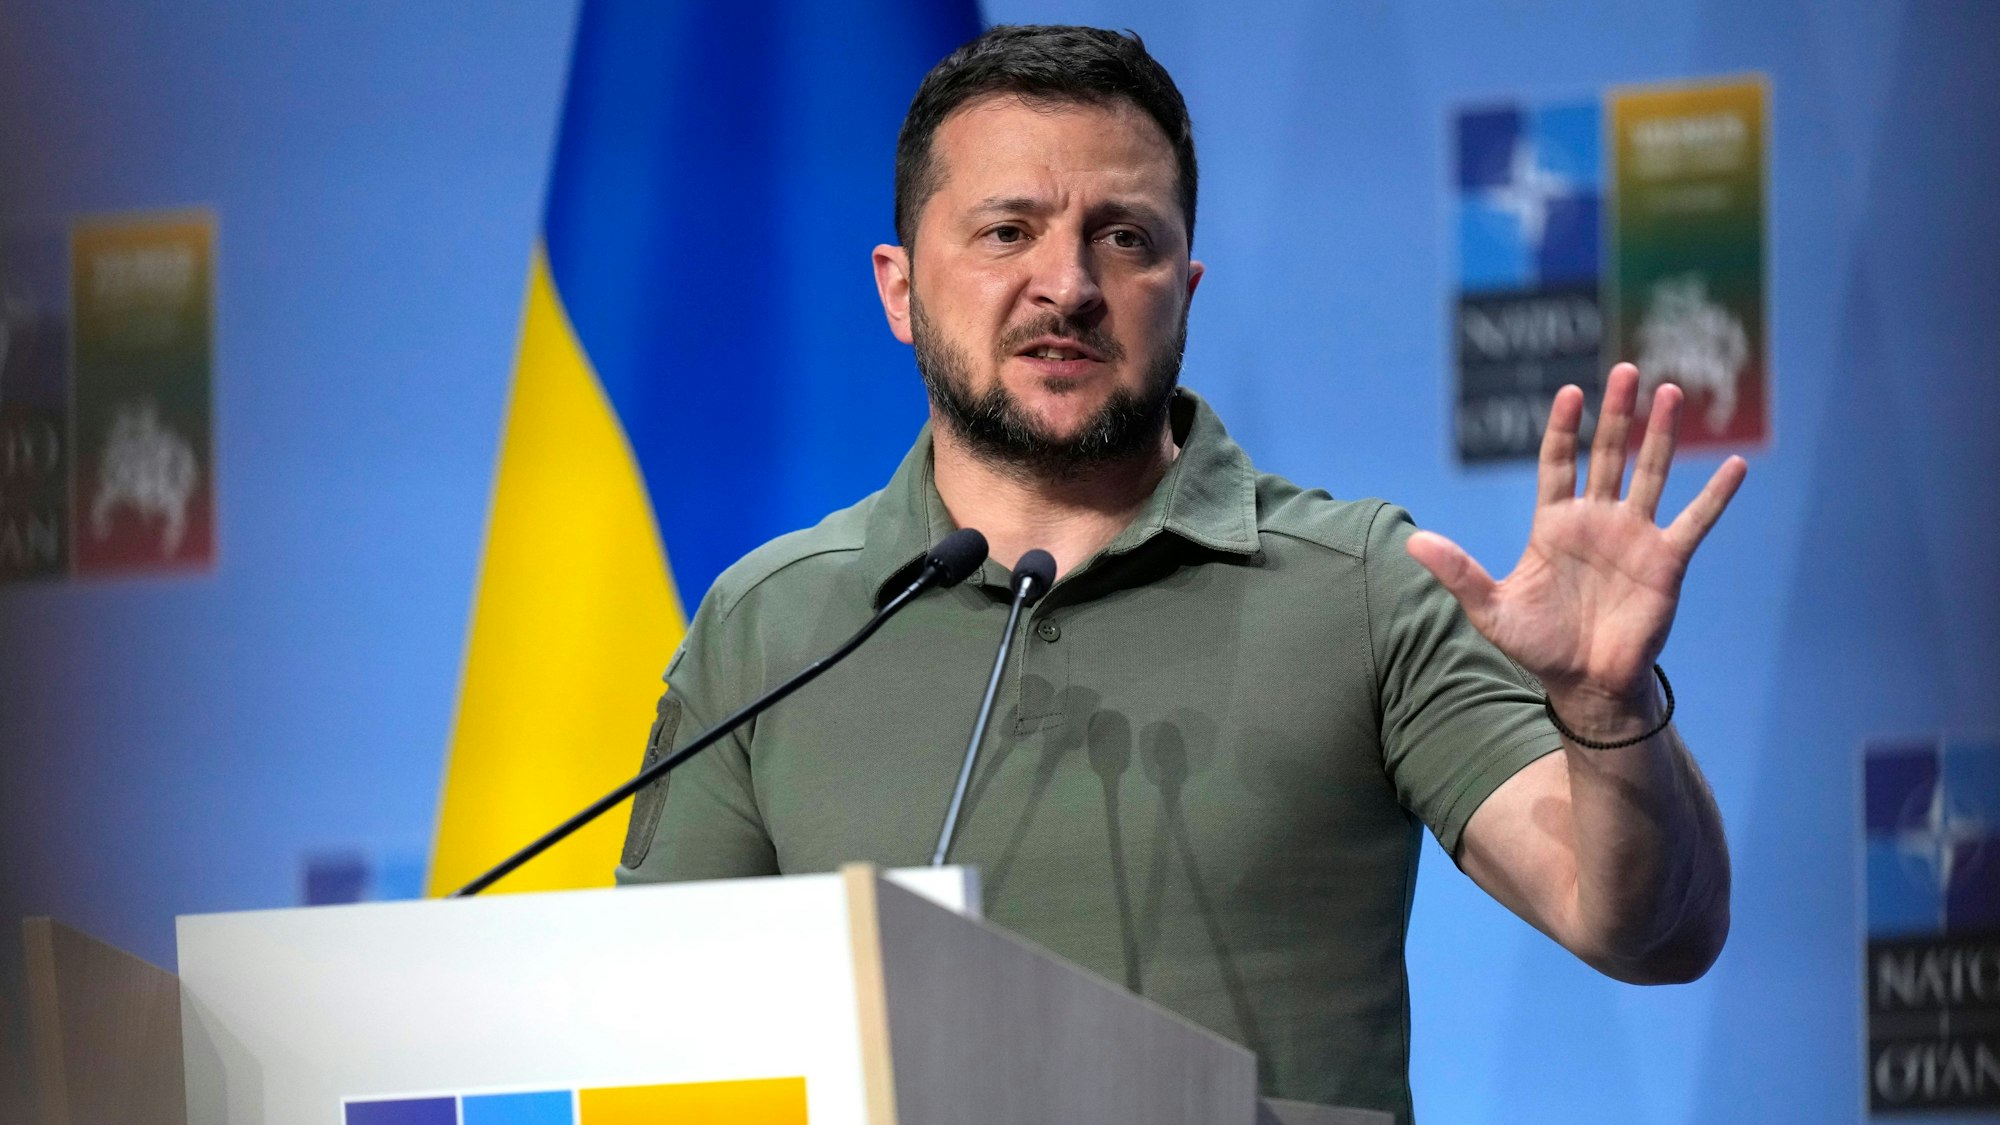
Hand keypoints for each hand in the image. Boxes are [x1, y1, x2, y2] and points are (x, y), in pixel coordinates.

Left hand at [1406, 363, 1746, 733]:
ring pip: (1651, 472)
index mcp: (1554, 525)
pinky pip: (1694, 520)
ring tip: (1671, 390)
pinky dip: (1715, 494)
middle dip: (1616, 413)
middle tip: (1625, 369)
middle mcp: (1596, 521)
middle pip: (1609, 454)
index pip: (1558, 462)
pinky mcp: (1665, 561)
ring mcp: (1634, 537)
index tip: (1569, 392)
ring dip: (1662, 434)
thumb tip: (1414, 542)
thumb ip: (1458, 572)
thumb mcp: (1490, 608)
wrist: (1585, 684)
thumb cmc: (1538, 645)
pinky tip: (1735, 463)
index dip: (1564, 428)